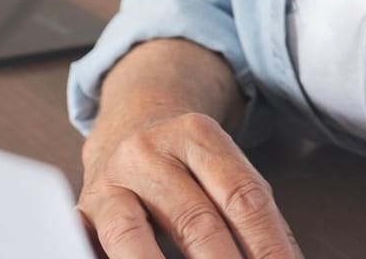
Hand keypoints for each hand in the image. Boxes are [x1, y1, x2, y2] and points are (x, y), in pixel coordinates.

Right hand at [79, 110, 301, 258]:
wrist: (127, 121)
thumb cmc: (185, 160)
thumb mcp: (221, 165)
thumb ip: (248, 210)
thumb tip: (283, 258)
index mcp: (196, 134)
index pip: (241, 196)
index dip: (267, 243)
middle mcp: (148, 152)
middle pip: (195, 219)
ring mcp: (110, 182)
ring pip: (132, 234)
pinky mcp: (82, 211)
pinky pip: (89, 245)